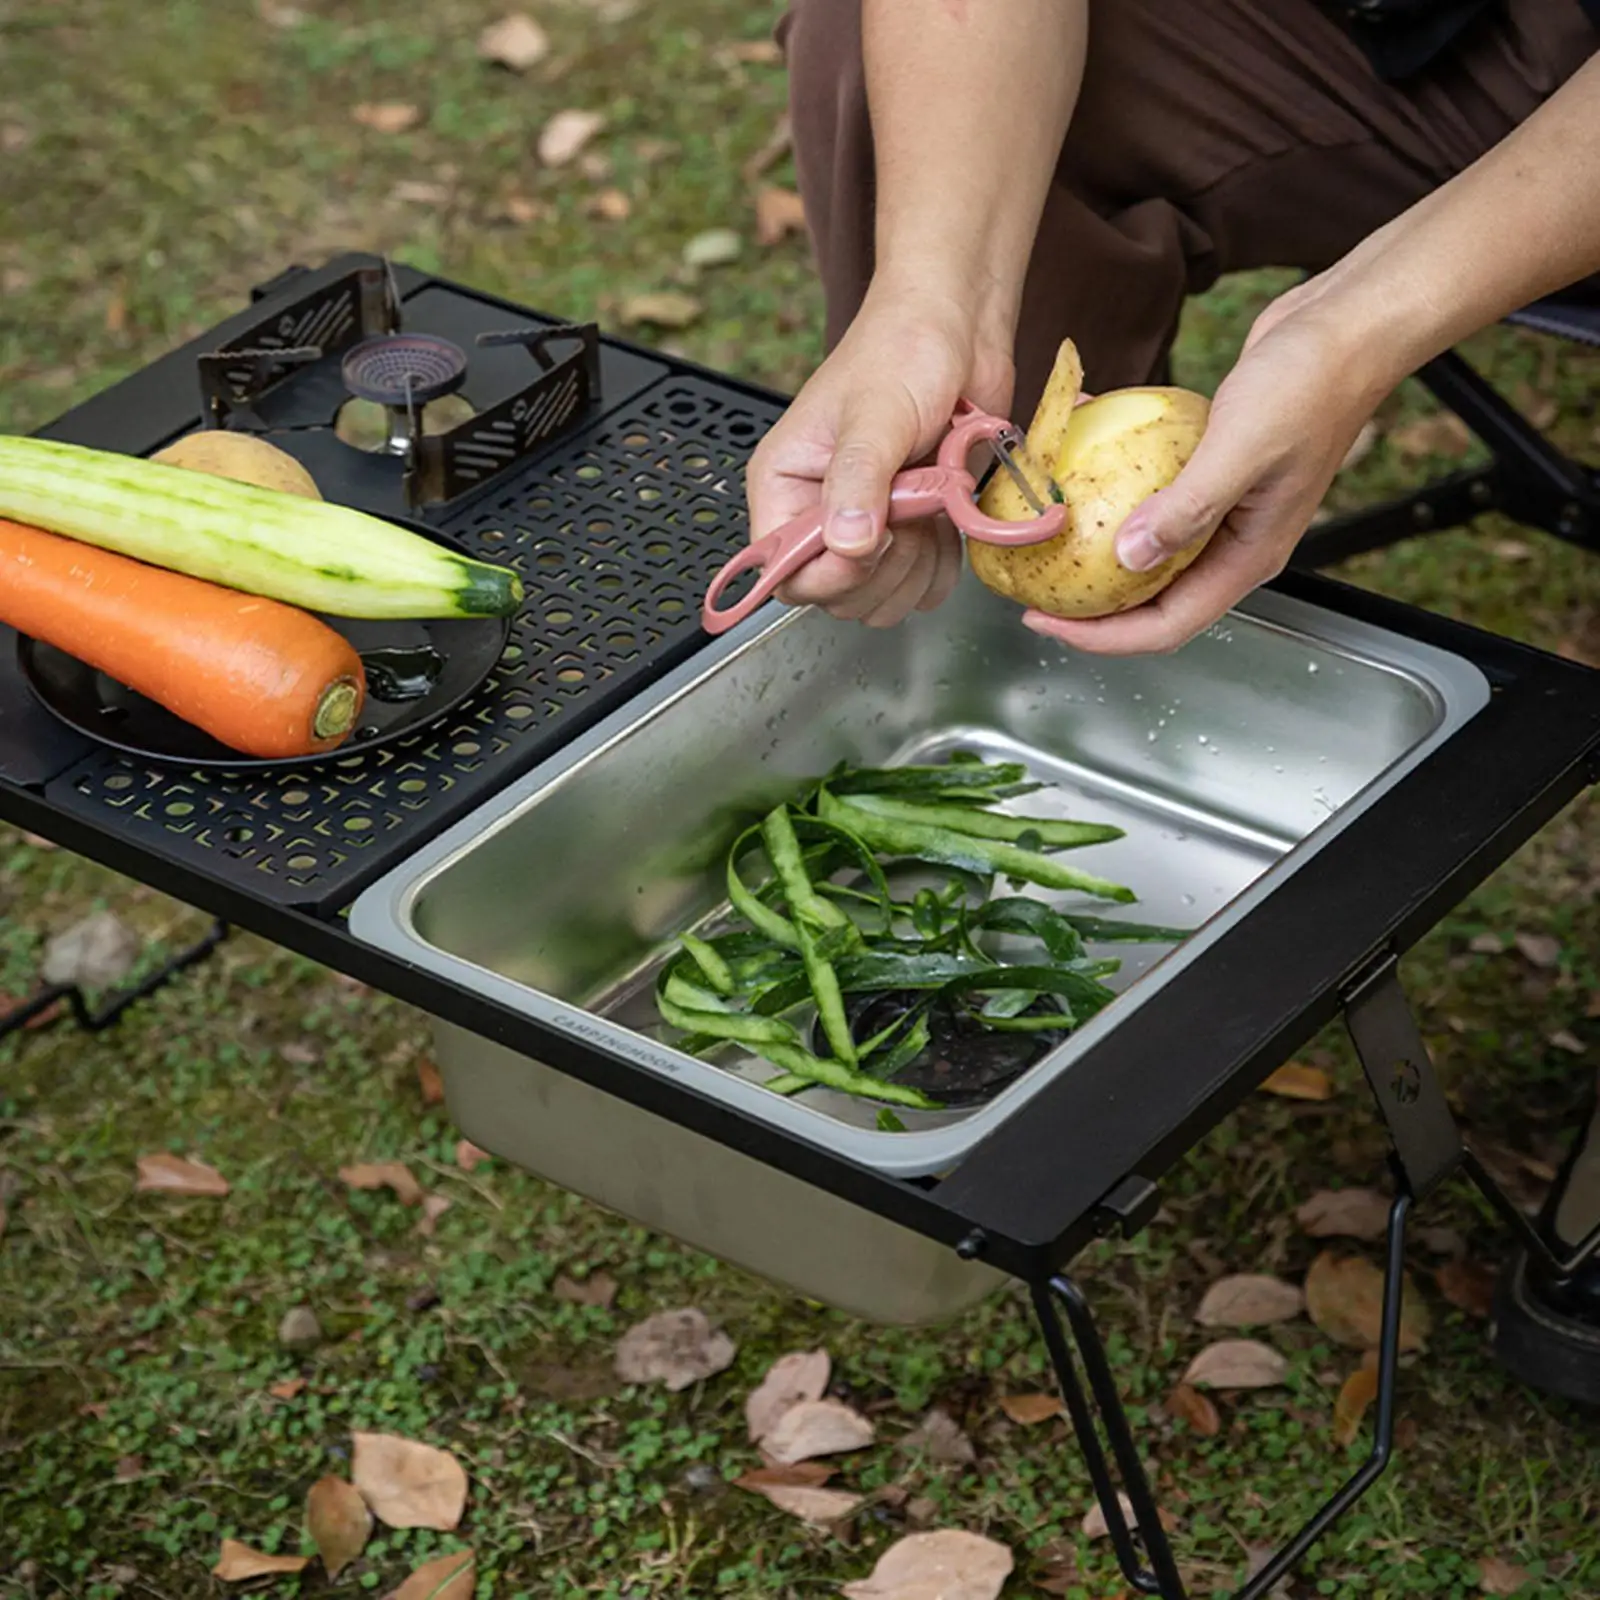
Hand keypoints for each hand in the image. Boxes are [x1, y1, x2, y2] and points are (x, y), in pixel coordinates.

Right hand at [745, 280, 1014, 626]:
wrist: (959, 331)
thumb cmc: (904, 351)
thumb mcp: (876, 415)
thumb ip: (858, 481)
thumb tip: (847, 544)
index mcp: (784, 486)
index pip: (784, 573)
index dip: (829, 575)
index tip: (873, 542)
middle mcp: (818, 515)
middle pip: (835, 597)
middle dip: (882, 568)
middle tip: (910, 510)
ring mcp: (867, 529)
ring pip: (880, 600)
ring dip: (916, 567)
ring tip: (929, 504)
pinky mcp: (910, 533)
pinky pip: (919, 588)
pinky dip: (941, 567)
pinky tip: (947, 520)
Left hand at [1024, 288, 1383, 655]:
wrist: (1346, 327)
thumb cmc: (1311, 382)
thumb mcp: (1241, 447)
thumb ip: (1189, 508)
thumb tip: (1130, 557)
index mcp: (1248, 557)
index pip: (1168, 625)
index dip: (1103, 636)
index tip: (1045, 623)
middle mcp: (1234, 545)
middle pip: (1152, 601)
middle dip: (1091, 607)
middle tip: (1033, 591)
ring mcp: (1223, 511)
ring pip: (1148, 553)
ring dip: (1095, 550)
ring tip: (1044, 537)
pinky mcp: (1210, 474)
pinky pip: (1151, 498)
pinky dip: (1112, 491)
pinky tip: (1075, 462)